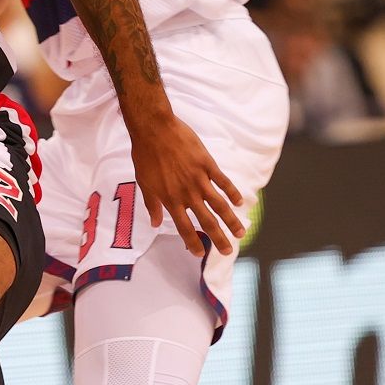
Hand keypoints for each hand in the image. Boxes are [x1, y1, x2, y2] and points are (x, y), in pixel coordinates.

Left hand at [128, 113, 245, 257]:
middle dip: (218, 238)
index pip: (184, 227)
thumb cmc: (145, 156)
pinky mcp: (207, 164)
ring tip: (241, 233)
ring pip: (220, 205)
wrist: (154, 129)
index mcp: (171, 199)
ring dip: (231, 220)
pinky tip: (240, 202)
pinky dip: (232, 193)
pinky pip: (224, 181)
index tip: (200, 254)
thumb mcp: (144, 183)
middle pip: (207, 221)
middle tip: (228, 251)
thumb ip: (152, 204)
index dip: (193, 242)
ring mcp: (199, 179)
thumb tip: (154, 224)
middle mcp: (187, 193)